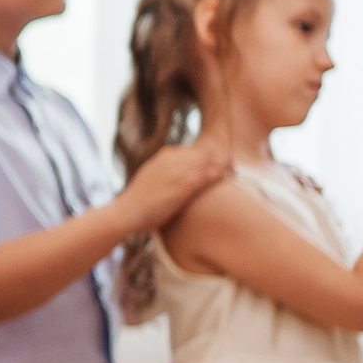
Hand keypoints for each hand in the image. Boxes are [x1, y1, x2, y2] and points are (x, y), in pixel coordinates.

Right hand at [116, 145, 231, 232]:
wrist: (127, 212)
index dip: (208, 155)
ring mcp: (177, 172)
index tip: (219, 160)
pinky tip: (230, 175)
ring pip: (207, 162)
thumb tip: (178, 177)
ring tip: (235, 168)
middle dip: (219, 157)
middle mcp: (171, 160)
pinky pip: (206, 176)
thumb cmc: (139, 201)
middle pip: (203, 153)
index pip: (193, 150)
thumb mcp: (151, 178)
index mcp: (164, 156)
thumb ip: (166, 172)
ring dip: (223, 164)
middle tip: (232, 163)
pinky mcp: (181, 186)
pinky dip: (220, 173)